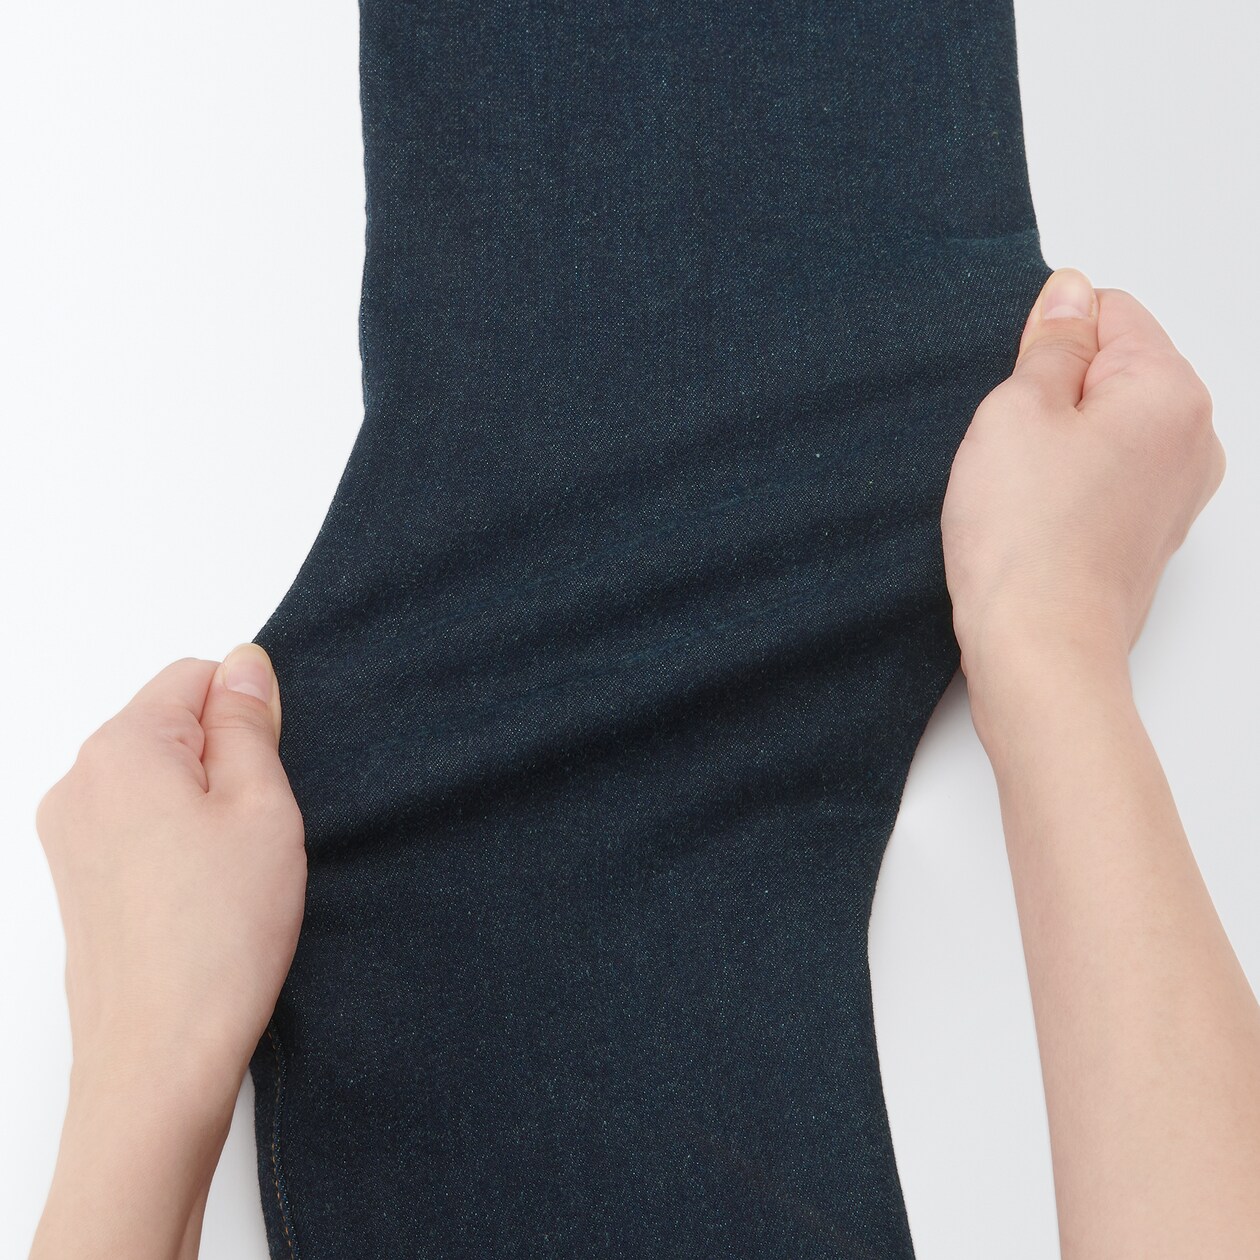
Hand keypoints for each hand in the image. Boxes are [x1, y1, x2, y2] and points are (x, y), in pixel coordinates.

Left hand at [36, 646, 305, 1090]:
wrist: (161, 1057)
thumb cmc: (219, 937)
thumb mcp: (263, 807)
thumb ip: (249, 723)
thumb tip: (245, 663)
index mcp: (122, 750)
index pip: (197, 677)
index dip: (248, 718)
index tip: (267, 778)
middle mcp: (78, 782)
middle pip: (170, 726)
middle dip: (223, 761)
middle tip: (253, 831)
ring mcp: (68, 834)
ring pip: (156, 777)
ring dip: (200, 804)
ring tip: (228, 870)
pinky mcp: (75, 877)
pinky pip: (134, 823)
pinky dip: (174, 840)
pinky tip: (201, 893)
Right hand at [941, 268, 1225, 698]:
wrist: (1039, 651)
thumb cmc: (1026, 542)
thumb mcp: (1016, 410)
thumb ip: (1049, 343)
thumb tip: (1068, 293)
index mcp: (1171, 390)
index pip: (1107, 312)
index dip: (1046, 344)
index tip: (1016, 393)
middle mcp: (1194, 438)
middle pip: (1112, 371)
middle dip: (1054, 395)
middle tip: (1013, 447)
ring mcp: (1177, 492)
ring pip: (1105, 428)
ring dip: (1058, 444)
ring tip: (1022, 490)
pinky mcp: (1149, 534)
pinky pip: (1105, 479)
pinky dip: (1068, 486)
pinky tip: (1035, 519)